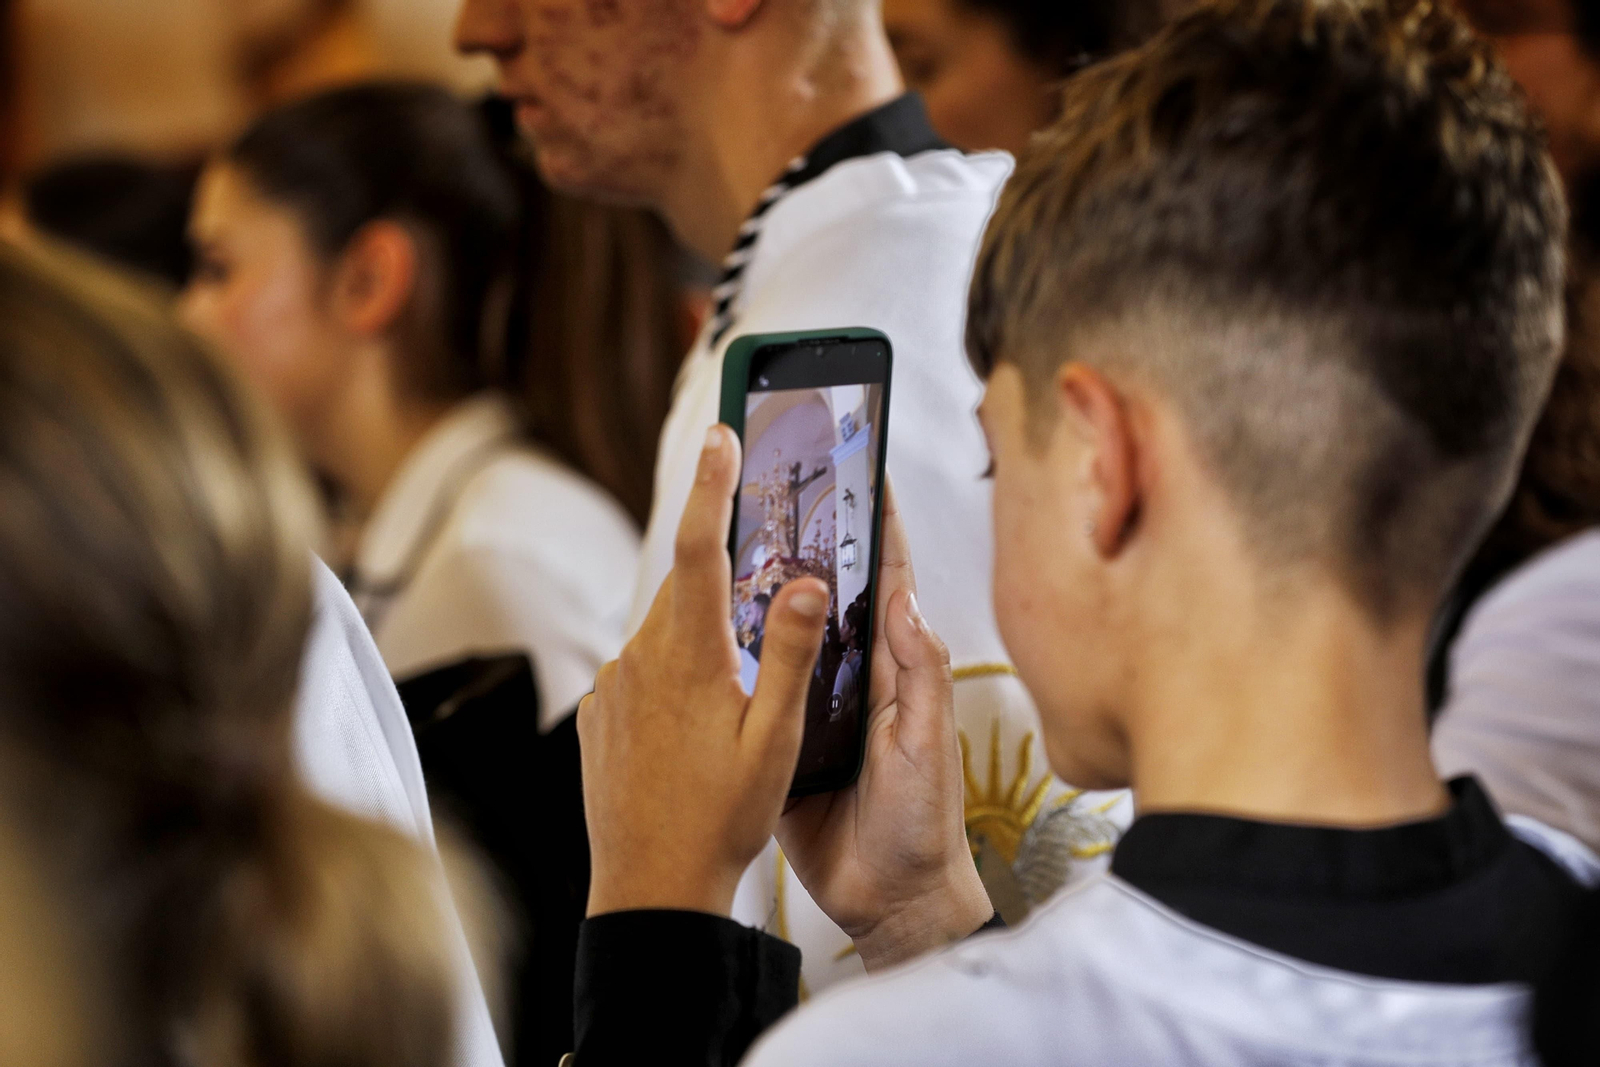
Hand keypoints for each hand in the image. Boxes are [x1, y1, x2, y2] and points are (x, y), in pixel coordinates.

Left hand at [578, 425, 829, 917]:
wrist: (652, 886)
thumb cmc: (721, 818)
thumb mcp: (776, 737)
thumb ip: (790, 651)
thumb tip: (809, 582)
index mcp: (688, 655)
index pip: (699, 546)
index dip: (710, 484)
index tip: (719, 433)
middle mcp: (639, 659)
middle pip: (686, 592)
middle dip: (721, 590)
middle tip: (756, 628)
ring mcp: (612, 689)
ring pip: (665, 637)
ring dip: (700, 648)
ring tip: (729, 715)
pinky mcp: (597, 716)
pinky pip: (639, 675)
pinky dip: (671, 684)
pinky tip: (692, 738)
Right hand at [777, 484, 991, 971]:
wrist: (889, 903)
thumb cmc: (921, 822)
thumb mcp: (925, 743)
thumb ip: (917, 673)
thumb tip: (900, 596)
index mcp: (895, 666)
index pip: (886, 576)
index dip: (876, 519)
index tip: (861, 459)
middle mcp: (854, 675)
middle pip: (828, 591)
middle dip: (807, 535)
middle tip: (774, 480)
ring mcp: (813, 706)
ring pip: (785, 632)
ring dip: (763, 588)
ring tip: (730, 534)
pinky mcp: (778, 741)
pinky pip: (754, 687)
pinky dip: (733, 654)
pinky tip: (703, 623)